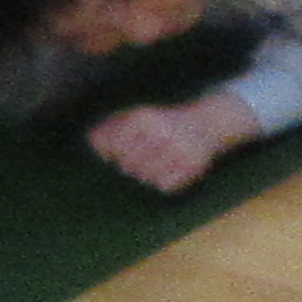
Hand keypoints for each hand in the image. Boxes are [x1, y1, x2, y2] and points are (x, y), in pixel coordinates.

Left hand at [88, 94, 259, 192]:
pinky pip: (166, 185)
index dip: (109, 154)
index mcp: (144, 118)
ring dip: (144, 175)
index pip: (113, 146)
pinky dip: (162, 183)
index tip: (113, 154)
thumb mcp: (137, 115)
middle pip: (128, 164)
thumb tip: (93, 142)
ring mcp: (179, 150)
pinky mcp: (193, 166)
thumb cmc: (163, 121)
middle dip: (128, 166)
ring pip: (146, 177)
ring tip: (151, 166)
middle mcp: (162, 133)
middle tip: (135, 162)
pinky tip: (166, 173)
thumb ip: (111, 126)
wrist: (208, 122)